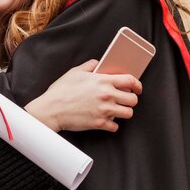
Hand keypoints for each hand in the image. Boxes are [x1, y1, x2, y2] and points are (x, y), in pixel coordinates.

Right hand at [25, 59, 141, 132]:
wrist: (52, 109)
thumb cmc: (61, 91)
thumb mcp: (75, 72)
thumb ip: (89, 65)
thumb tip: (97, 63)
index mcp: (103, 81)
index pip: (130, 81)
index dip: (137, 85)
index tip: (137, 88)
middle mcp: (107, 96)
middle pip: (133, 99)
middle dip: (130, 99)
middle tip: (124, 100)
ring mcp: (105, 111)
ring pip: (128, 113)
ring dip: (123, 111)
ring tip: (116, 109)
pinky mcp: (100, 124)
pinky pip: (115, 126)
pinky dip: (112, 124)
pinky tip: (106, 119)